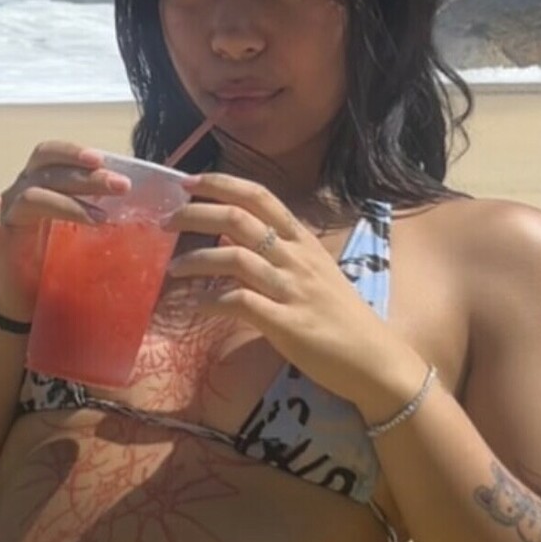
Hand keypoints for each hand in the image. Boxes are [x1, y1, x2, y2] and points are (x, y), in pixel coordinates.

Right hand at [0, 142, 130, 320]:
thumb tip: (150, 197)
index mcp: (40, 182)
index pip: (50, 154)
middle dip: (85, 177)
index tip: (103, 160)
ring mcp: (6, 217)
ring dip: (66, 203)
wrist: (29, 297)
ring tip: (100, 219)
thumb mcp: (82, 227)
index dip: (73, 152)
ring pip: (29, 196)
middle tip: (121, 188)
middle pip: (46, 173)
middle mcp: (20, 192)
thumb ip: (101, 207)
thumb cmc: (59, 255)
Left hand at [166, 171, 415, 405]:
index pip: (260, 197)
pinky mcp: (287, 324)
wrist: (374, 359)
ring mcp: (292, 289)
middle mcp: (296, 258)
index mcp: (302, 241)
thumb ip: (278, 253)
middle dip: (197, 214)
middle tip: (167, 221)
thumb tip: (234, 240)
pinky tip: (197, 305)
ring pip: (235, 258)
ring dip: (196, 259)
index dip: (222, 184)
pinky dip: (212, 301)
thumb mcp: (314, 272)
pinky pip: (241, 303)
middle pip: (240, 220)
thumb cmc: (341, 316)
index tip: (188, 182)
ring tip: (173, 267)